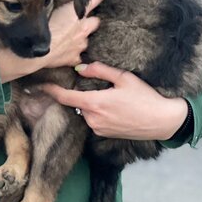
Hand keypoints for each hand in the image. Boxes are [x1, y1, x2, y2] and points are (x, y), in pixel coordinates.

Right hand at [0, 0, 104, 82]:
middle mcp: (83, 29)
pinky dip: (72, 54)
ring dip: (80, 37)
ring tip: (68, 37)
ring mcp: (80, 45)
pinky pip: (77, 56)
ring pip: (86, 39)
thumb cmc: (39, 27)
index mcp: (78, 13)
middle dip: (89, 20)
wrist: (34, 52)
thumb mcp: (47, 6)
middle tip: (78, 19)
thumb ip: (56, 0)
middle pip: (95, 21)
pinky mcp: (74, 58)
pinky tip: (64, 52)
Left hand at [40, 61, 188, 140]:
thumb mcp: (123, 78)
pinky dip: (96, 111)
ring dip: (89, 102)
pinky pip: (93, 119)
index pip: (65, 97)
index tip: (38, 84)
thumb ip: (99, 70)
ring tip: (106, 95)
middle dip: (76, 93)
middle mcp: (93, 119)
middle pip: (75, 103)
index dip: (50, 90)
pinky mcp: (105, 134)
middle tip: (87, 83)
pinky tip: (111, 106)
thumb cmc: (144, 97)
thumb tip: (79, 67)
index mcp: (95, 103)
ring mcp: (99, 129)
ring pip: (85, 111)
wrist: (162, 121)